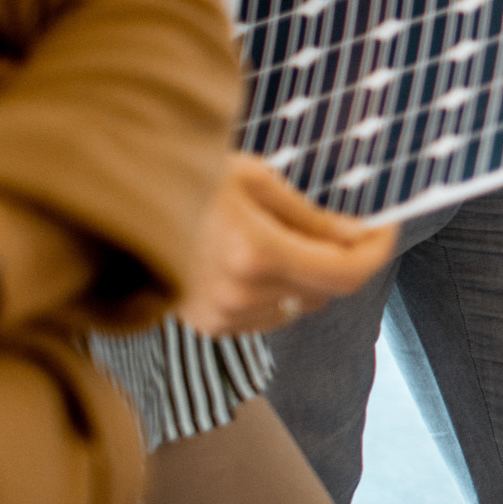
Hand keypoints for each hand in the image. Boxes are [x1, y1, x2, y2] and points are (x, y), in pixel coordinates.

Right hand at [173, 159, 397, 337]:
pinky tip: (257, 258)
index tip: (387, 226)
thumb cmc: (185, 177)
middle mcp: (243, 295)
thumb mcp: (255, 181)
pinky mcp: (210, 326)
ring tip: (284, 234)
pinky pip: (270, 314)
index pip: (347, 273)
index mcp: (256, 254)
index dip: (376, 250)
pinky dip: (280, 290)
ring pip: (301, 304)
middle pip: (328, 291)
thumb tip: (359, 234)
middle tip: (345, 224)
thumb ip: (311, 217)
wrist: (115, 204)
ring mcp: (224, 316)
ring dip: (310, 275)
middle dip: (345, 258)